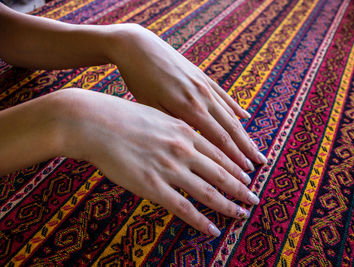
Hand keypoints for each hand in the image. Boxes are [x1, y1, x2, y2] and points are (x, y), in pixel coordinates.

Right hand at [56, 89, 259, 235]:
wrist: (95, 122)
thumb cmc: (124, 116)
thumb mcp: (159, 115)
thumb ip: (178, 128)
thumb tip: (190, 136)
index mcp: (185, 131)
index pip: (220, 152)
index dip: (236, 166)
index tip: (248, 176)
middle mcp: (183, 149)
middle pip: (221, 173)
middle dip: (241, 188)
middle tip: (254, 198)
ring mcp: (170, 169)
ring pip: (208, 192)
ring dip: (229, 205)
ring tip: (242, 214)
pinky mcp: (153, 186)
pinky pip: (183, 208)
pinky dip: (201, 221)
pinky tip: (212, 229)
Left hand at [106, 24, 266, 170]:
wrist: (137, 46)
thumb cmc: (139, 80)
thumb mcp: (152, 108)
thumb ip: (175, 126)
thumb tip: (194, 147)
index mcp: (190, 108)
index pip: (219, 139)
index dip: (234, 157)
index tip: (246, 172)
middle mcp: (203, 97)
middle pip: (231, 128)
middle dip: (246, 149)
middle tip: (260, 164)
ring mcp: (205, 85)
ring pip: (230, 114)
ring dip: (244, 133)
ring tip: (255, 148)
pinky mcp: (202, 76)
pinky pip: (224, 95)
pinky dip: (235, 108)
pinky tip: (245, 116)